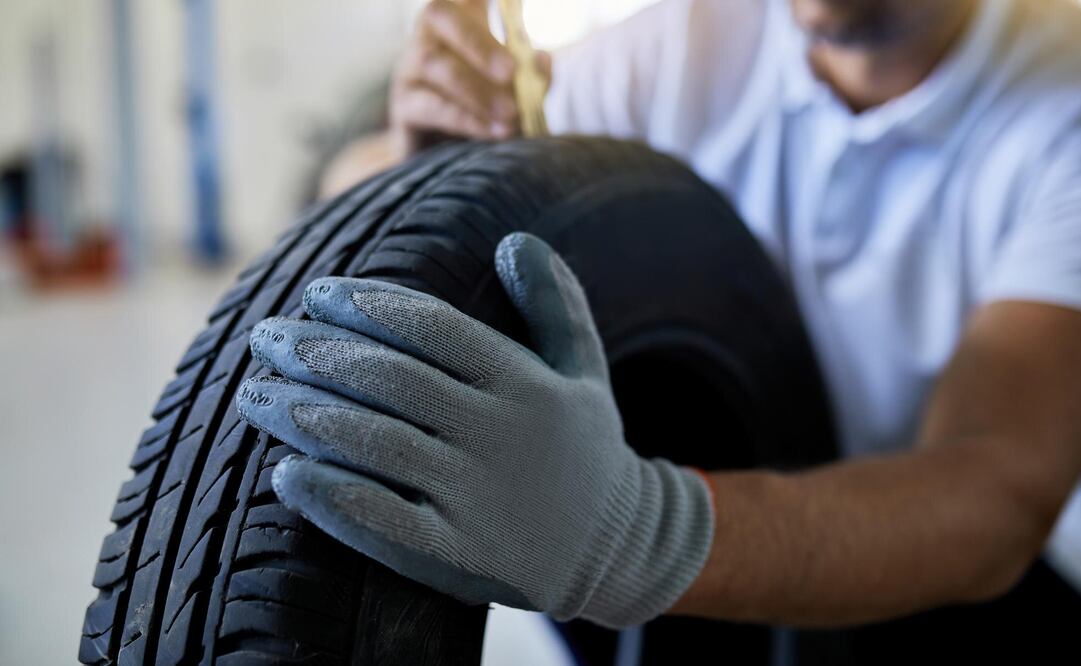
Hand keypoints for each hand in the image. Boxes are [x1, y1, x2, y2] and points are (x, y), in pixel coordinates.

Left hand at [235, 231, 713, 627]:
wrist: (617, 547)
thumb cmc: (586, 447)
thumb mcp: (585, 368)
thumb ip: (555, 302)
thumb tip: (516, 239)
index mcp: (525, 383)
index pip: (431, 328)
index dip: (366, 304)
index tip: (316, 291)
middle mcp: (500, 435)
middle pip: (390, 380)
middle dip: (317, 352)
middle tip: (266, 336)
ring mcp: (478, 498)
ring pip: (375, 444)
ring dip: (304, 414)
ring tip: (254, 393)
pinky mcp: (458, 554)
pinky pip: (383, 523)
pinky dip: (330, 497)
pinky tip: (284, 473)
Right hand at [390, 0, 551, 157]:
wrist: (450, 158)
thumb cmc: (486, 113)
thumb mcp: (516, 91)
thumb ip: (532, 75)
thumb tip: (541, 61)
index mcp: (460, 19)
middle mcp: (428, 35)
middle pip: (440, 15)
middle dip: (479, 42)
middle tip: (511, 71)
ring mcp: (410, 68)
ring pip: (435, 64)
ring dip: (477, 90)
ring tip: (511, 114)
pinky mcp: (403, 106)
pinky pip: (430, 106)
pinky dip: (466, 119)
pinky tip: (494, 131)